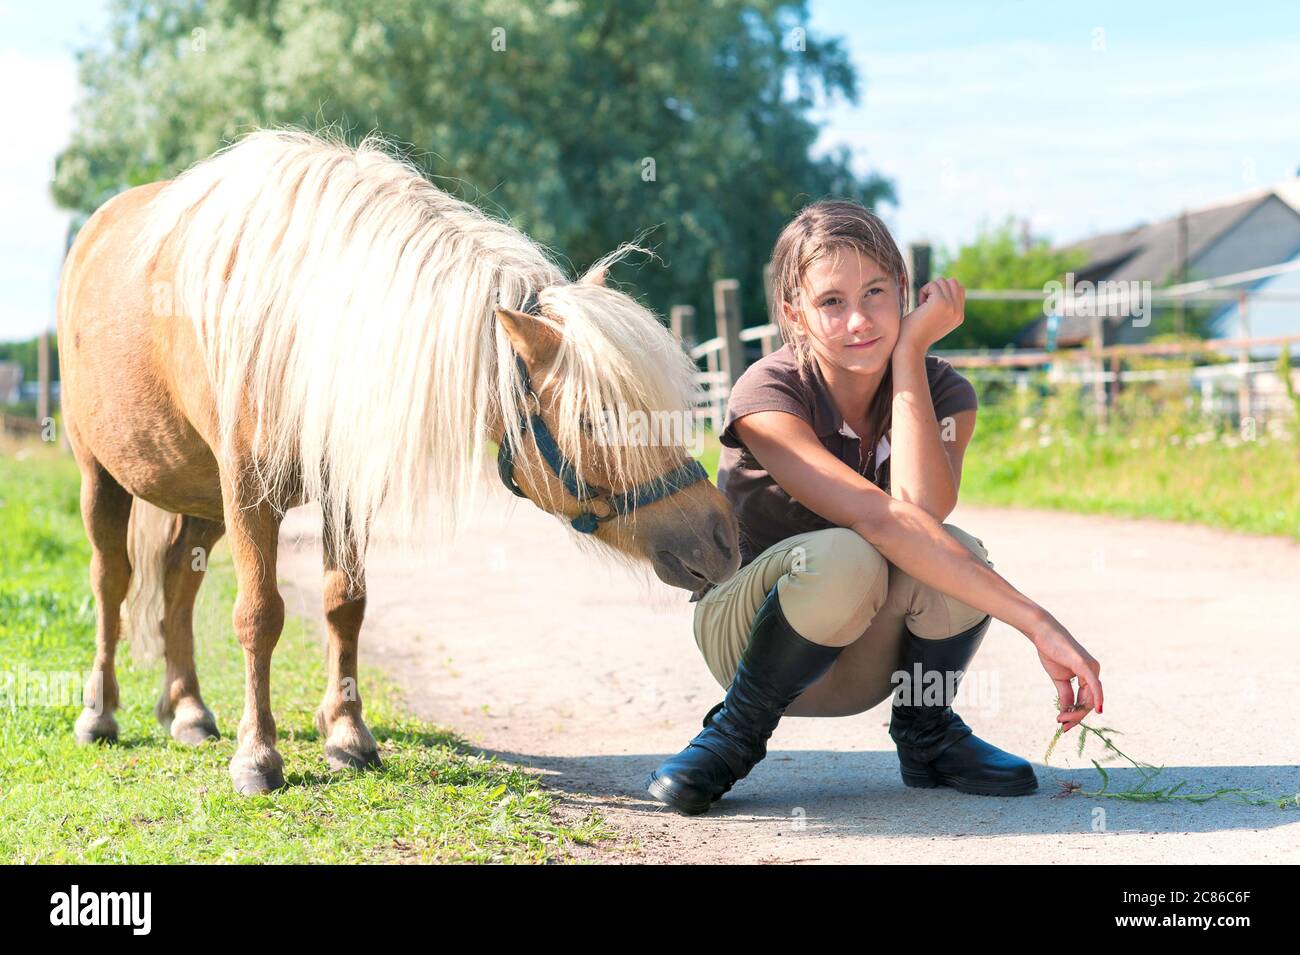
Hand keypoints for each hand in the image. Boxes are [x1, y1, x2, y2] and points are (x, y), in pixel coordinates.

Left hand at [899, 277, 965, 352]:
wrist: (910, 345)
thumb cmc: (916, 332)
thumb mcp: (936, 319)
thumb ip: (946, 305)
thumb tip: (947, 283)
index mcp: (959, 316)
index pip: (959, 289)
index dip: (943, 291)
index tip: (931, 305)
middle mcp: (958, 312)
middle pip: (953, 282)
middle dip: (937, 288)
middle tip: (926, 304)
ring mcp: (951, 307)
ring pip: (942, 281)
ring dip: (929, 290)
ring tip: (922, 307)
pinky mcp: (940, 302)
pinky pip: (932, 284)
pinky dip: (922, 292)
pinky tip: (919, 306)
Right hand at [1027, 613, 1103, 733]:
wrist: (1042, 634)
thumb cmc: (1050, 651)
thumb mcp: (1059, 679)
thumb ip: (1065, 695)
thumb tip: (1066, 712)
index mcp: (1088, 675)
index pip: (1086, 700)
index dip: (1076, 714)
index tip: (1063, 725)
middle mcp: (1094, 671)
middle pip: (1089, 702)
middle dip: (1076, 716)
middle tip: (1062, 725)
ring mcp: (1091, 668)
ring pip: (1090, 698)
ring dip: (1077, 712)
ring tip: (1062, 720)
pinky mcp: (1085, 665)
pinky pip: (1094, 686)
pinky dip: (1097, 698)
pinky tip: (1097, 710)